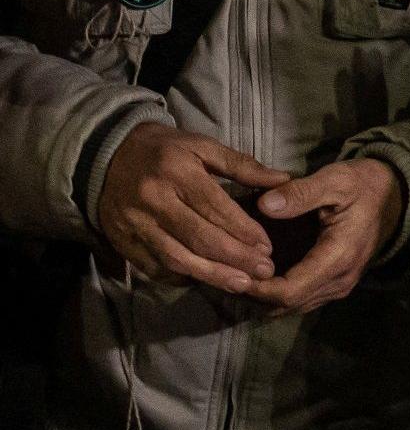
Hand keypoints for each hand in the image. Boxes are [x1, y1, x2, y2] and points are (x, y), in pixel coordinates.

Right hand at [94, 123, 288, 292]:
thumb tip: (282, 180)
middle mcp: (154, 202)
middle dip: (234, 258)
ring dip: (211, 274)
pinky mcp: (122, 242)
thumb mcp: (202, 145)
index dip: (243, 230)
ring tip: (241, 284)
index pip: (215, 208)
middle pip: (198, 237)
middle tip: (263, 271)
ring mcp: (135, 225)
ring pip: (176, 257)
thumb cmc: (165, 149)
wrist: (107, 156)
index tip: (267, 247)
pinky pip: (153, 266)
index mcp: (177, 173)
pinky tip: (205, 281)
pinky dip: (180, 277)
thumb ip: (242, 164)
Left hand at [243, 159, 402, 313]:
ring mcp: (339, 286)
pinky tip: (258, 277)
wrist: (396, 195)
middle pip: (286, 305)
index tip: (229, 271)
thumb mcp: (335, 179)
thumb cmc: (364, 185)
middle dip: (253, 294)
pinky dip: (276, 295)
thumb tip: (263, 204)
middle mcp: (340, 280)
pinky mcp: (336, 284)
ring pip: (291, 307)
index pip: (289, 291)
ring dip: (263, 298)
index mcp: (338, 257)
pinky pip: (301, 300)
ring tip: (236, 275)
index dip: (256, 288)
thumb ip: (300, 193)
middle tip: (223, 273)